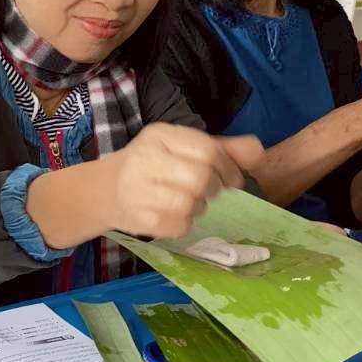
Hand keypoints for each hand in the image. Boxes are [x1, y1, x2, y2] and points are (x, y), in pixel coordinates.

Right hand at [100, 124, 262, 239]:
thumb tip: (258, 150)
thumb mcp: (182, 147)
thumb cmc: (151, 165)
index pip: (207, 150)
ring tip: (187, 201)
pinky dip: (185, 223)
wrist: (104, 190)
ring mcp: (139, 190)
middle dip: (213, 188)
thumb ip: (221, 148)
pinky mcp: (140, 218)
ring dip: (198, 206)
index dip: (227, 168)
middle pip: (201, 178)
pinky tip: (173, 214)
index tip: (231, 180)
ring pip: (191, 204)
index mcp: (160, 136)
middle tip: (207, 192)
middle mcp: (146, 159)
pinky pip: (180, 225)